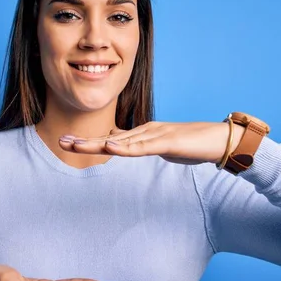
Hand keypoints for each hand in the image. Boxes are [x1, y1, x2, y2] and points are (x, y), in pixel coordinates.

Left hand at [58, 121, 243, 164]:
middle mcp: (145, 132)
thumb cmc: (191, 144)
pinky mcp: (167, 142)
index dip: (89, 141)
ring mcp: (155, 135)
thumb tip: (125, 147)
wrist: (219, 140)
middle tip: (60, 141)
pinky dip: (125, 148)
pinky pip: (143, 147)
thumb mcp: (161, 147)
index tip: (67, 142)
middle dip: (84, 141)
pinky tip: (109, 148)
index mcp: (142, 134)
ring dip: (97, 144)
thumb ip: (144, 146)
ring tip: (76, 145)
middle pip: (110, 138)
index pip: (111, 139)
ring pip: (121, 142)